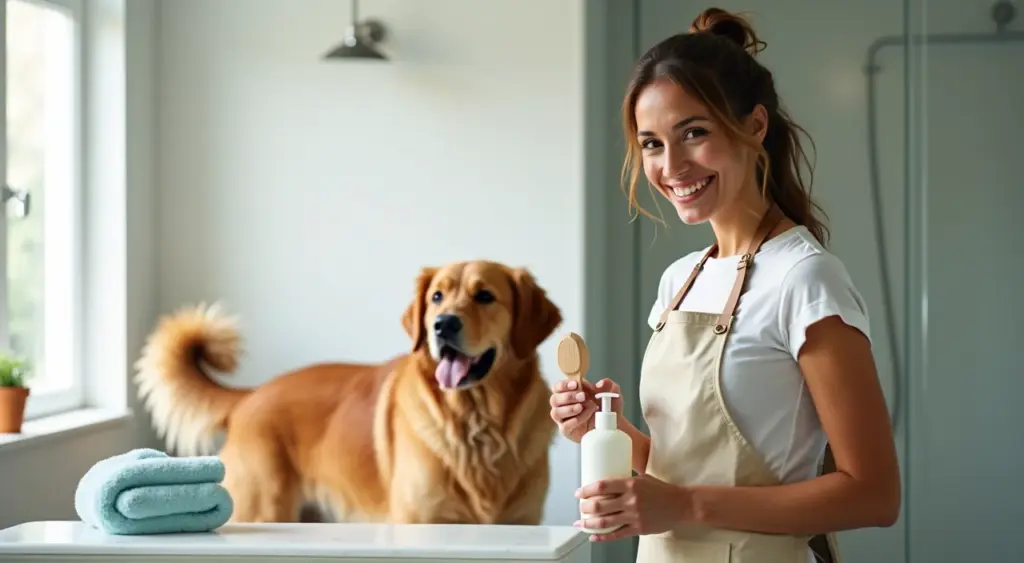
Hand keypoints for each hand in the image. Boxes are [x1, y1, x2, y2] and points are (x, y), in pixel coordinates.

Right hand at [549, 378, 622, 442]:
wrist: (610, 426)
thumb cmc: (607, 408)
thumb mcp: (611, 395)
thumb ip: (609, 386)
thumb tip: (601, 383)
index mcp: (570, 393)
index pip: (558, 387)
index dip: (564, 385)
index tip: (576, 385)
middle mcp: (563, 405)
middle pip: (554, 399)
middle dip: (568, 397)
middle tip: (583, 396)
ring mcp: (564, 418)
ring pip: (556, 412)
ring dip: (569, 409)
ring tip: (582, 407)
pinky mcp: (567, 430)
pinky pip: (564, 426)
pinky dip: (574, 420)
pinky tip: (583, 418)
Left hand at [574, 474, 691, 541]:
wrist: (681, 505)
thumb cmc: (661, 490)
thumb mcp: (642, 479)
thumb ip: (625, 482)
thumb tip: (605, 485)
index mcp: (631, 484)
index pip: (602, 486)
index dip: (587, 490)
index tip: (579, 493)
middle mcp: (631, 500)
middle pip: (600, 505)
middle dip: (585, 507)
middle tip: (580, 507)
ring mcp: (634, 516)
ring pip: (606, 522)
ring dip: (589, 523)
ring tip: (580, 522)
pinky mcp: (639, 529)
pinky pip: (617, 535)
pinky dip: (603, 537)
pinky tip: (593, 536)